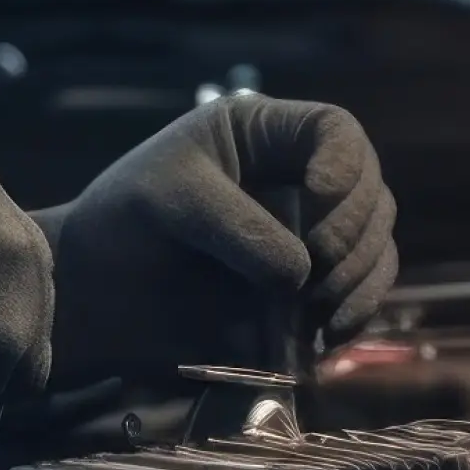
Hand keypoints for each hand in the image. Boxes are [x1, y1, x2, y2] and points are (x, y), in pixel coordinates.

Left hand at [37, 94, 396, 387]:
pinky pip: (360, 297)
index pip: (336, 131)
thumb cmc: (121, 225)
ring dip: (361, 282)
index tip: (318, 196)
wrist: (94, 298)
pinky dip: (356, 315)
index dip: (344, 164)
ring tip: (321, 316)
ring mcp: (309, 239)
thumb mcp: (171, 200)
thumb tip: (300, 276)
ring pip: (375, 248)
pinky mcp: (307, 293)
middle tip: (315, 273)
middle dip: (352, 235)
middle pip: (370, 193)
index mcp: (263, 135)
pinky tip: (327, 338)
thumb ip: (239, 228)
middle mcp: (298, 182)